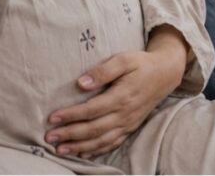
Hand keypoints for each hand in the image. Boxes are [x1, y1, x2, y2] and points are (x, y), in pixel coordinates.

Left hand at [46, 29, 187, 158]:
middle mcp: (124, 114)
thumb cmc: (141, 64)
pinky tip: (82, 154)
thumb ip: (103, 71)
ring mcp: (128, 123)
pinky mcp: (130, 127)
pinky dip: (96, 151)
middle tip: (49, 137)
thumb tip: (81, 83)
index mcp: (121, 96)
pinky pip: (112, 143)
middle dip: (70, 134)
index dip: (71, 115)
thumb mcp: (124, 59)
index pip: (91, 109)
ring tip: (60, 149)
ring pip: (101, 140)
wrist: (165, 74)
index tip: (52, 118)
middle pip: (93, 129)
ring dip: (79, 147)